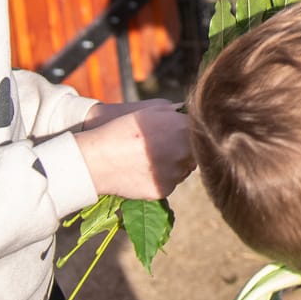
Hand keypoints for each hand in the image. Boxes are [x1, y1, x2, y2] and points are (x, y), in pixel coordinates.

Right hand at [74, 101, 193, 199]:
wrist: (98, 157)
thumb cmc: (124, 128)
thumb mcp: (154, 109)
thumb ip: (178, 112)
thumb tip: (191, 115)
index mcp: (183, 130)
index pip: (202, 133)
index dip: (193, 134)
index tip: (183, 133)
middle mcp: (183, 153)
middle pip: (195, 154)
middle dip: (185, 150)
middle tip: (166, 145)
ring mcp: (174, 174)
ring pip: (184, 170)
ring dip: (174, 165)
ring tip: (151, 157)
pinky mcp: (164, 190)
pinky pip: (170, 183)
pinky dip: (161, 178)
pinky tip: (144, 170)